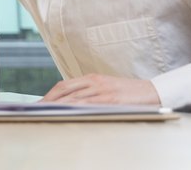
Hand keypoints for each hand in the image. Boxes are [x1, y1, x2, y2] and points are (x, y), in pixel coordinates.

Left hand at [41, 74, 160, 105]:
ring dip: (57, 105)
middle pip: (64, 90)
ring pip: (73, 97)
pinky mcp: (110, 98)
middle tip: (37, 109)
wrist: (153, 91)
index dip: (50, 94)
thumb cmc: (129, 93)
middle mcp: (94, 81)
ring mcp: (101, 89)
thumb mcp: (107, 88)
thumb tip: (73, 103)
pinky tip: (66, 112)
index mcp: (92, 78)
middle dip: (48, 100)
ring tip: (46, 112)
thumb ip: (90, 93)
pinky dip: (74, 107)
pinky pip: (88, 102)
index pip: (64, 85)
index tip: (40, 103)